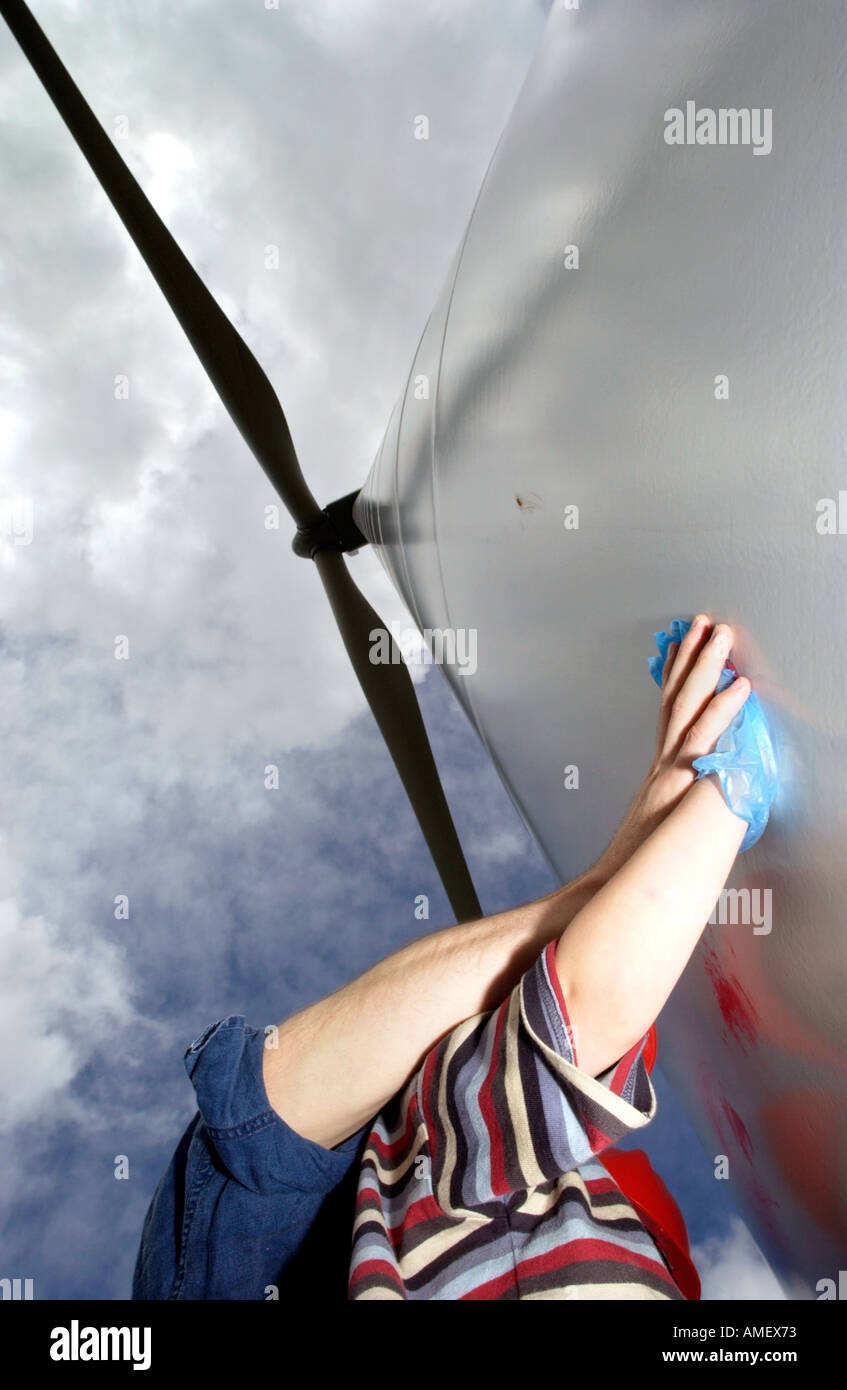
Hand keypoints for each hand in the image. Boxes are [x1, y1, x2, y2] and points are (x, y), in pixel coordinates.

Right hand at [590, 615, 750, 884]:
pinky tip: (740, 687)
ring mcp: (670, 771)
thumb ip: (672, 814)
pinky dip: (723, 711)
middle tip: (704, 624)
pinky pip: (704, 739)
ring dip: (707, 668)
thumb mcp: (657, 832)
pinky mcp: (679, 785)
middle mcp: (663, 765)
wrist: (612, 891)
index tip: (683, 646)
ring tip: (722, 636)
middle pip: (676, 698)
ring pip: (689, 708)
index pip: (669, 713)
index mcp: (659, 773)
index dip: (676, 677)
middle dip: (691, 657)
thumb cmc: (633, 871)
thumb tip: (690, 806)